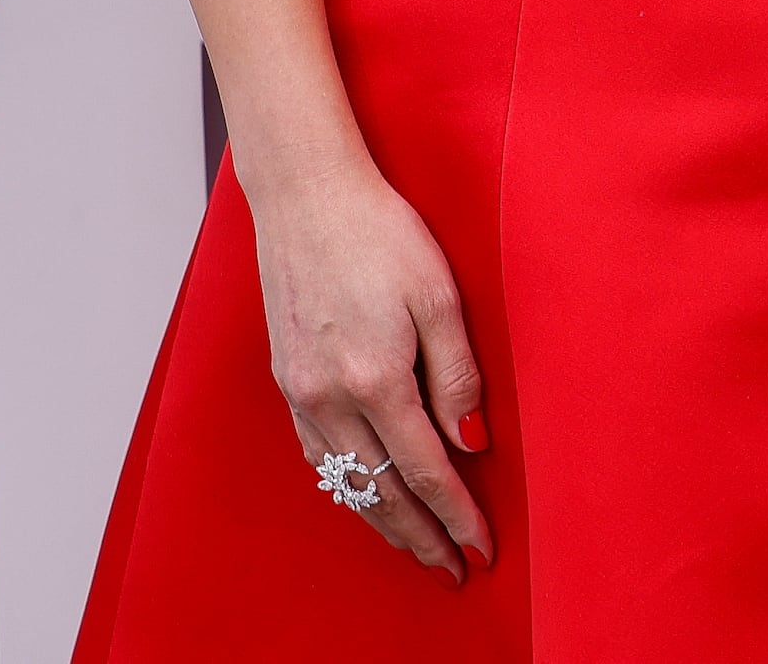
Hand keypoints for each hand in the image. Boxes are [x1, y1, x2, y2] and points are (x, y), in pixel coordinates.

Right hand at [249, 154, 493, 577]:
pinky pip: (317, 454)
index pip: (424, 469)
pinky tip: (363, 497)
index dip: (455, 514)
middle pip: (379, 490)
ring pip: (344, 480)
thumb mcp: (440, 296)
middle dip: (420, 536)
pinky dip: (345, 486)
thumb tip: (471, 444)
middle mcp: (330, 396)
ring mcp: (301, 392)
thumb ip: (458, 377)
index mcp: (375, 378)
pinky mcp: (286, 379)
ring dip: (382, 522)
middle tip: (453, 570)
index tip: (480, 547)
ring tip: (416, 548)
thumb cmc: (382, 234)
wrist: (307, 197)